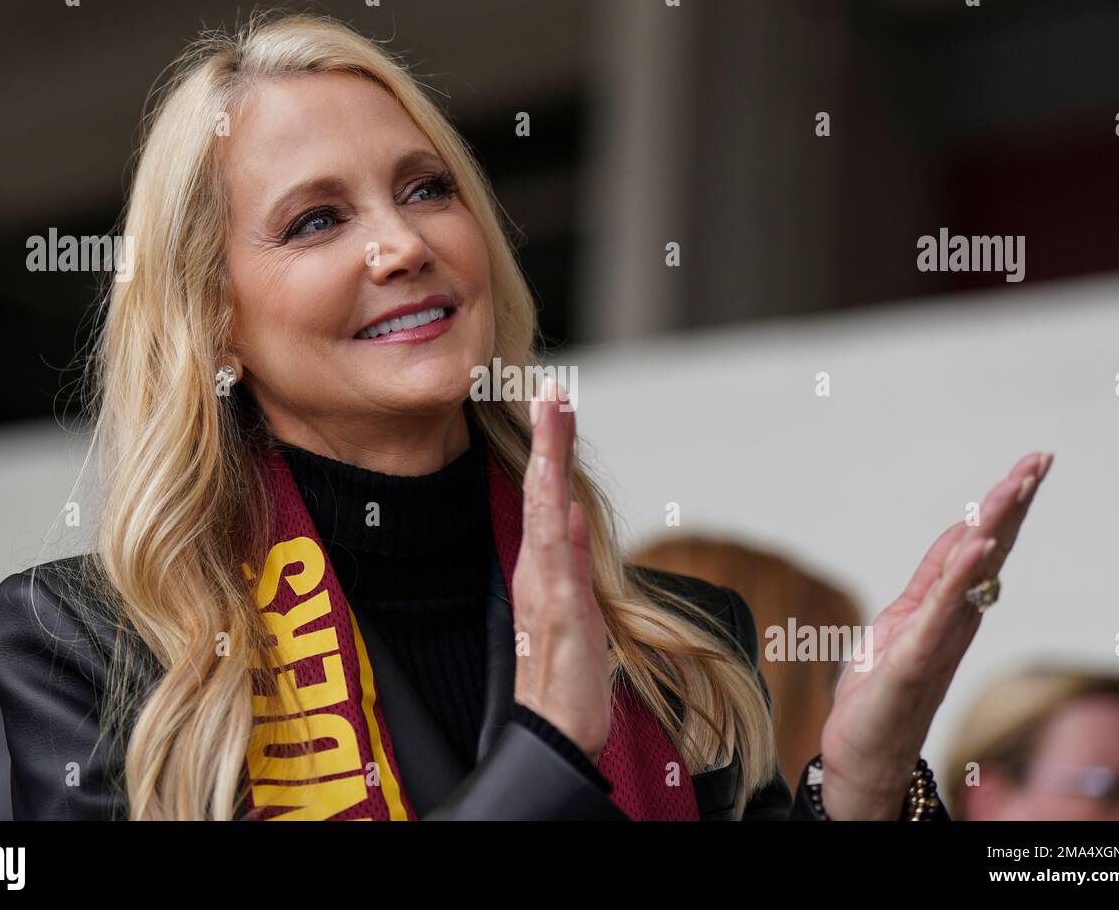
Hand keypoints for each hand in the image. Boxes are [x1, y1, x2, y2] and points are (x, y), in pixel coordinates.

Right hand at [511, 377, 610, 763]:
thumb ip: (571, 558)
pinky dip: (555, 520)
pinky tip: (561, 491)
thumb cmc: (566, 675)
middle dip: (549, 438)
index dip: (553, 450)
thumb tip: (572, 512)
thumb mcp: (579, 606)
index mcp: (544, 565)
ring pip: (545, 510)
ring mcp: (545, 585)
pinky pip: (555, 556)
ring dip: (551, 461)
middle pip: (542, 491)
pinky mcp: (558, 609)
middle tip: (553, 388)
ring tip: (555, 414)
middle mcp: (538, 568)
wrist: (556, 729)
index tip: (556, 405)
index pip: (549, 496)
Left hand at [819, 451, 1053, 818]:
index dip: (1002, 506)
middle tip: (1041, 460)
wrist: (864, 753)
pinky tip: (976, 545)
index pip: (981, 545)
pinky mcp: (915, 658)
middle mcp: (954, 620)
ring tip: (1016, 484)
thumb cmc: (882, 691)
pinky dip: (960, 576)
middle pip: (990, 550)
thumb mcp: (902, 621)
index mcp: (948, 607)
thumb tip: (960, 536)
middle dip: (1013, 503)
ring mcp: (938, 638)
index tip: (1029, 466)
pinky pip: (940, 610)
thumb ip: (931, 582)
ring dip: (994, 526)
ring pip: (972, 572)